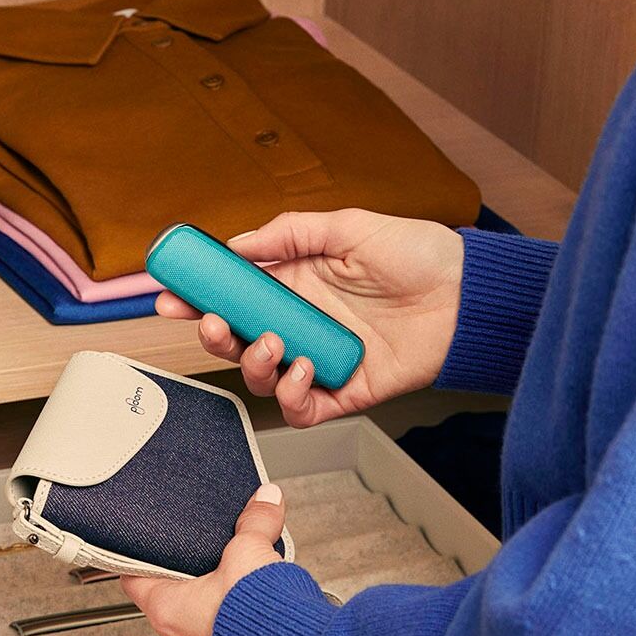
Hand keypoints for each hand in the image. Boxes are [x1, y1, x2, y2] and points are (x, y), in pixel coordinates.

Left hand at [121, 483, 286, 635]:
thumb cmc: (257, 617)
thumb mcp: (250, 552)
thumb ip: (255, 521)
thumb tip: (264, 500)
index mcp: (169, 610)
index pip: (135, 580)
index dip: (140, 561)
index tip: (146, 549)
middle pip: (170, 602)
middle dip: (188, 580)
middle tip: (200, 560)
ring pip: (201, 624)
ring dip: (217, 604)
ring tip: (235, 582)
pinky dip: (240, 622)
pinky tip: (258, 608)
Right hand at [156, 208, 463, 426]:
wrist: (465, 294)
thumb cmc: (414, 254)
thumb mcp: (347, 226)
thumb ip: (289, 233)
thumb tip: (237, 244)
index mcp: (293, 286)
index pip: (234, 297)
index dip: (199, 299)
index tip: (170, 296)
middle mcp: (299, 325)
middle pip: (238, 342)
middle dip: (215, 336)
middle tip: (215, 324)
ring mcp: (319, 360)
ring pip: (262, 378)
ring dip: (254, 364)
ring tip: (275, 343)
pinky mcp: (344, 391)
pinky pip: (302, 408)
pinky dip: (293, 395)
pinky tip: (304, 369)